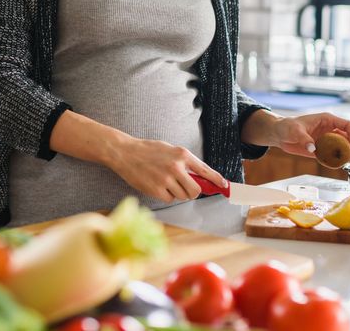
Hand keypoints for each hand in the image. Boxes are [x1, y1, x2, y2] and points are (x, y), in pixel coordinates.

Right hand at [108, 136, 227, 202]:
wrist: (125, 153)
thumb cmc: (148, 150)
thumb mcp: (170, 150)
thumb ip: (185, 162)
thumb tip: (200, 177)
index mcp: (182, 154)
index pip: (205, 170)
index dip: (217, 180)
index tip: (224, 186)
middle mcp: (176, 167)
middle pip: (196, 191)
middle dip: (192, 192)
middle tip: (185, 188)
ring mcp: (166, 179)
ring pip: (183, 196)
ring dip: (178, 193)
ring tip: (166, 182)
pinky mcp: (156, 189)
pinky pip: (170, 199)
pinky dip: (166, 195)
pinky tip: (157, 185)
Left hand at [269, 112, 349, 158]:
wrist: (279, 134)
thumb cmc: (286, 126)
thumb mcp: (295, 130)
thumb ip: (304, 139)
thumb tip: (313, 148)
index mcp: (327, 120)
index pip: (347, 125)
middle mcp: (330, 129)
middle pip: (349, 137)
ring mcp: (327, 139)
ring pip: (343, 146)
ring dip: (347, 155)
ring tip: (346, 162)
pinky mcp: (322, 149)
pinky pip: (333, 155)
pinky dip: (337, 160)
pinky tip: (337, 165)